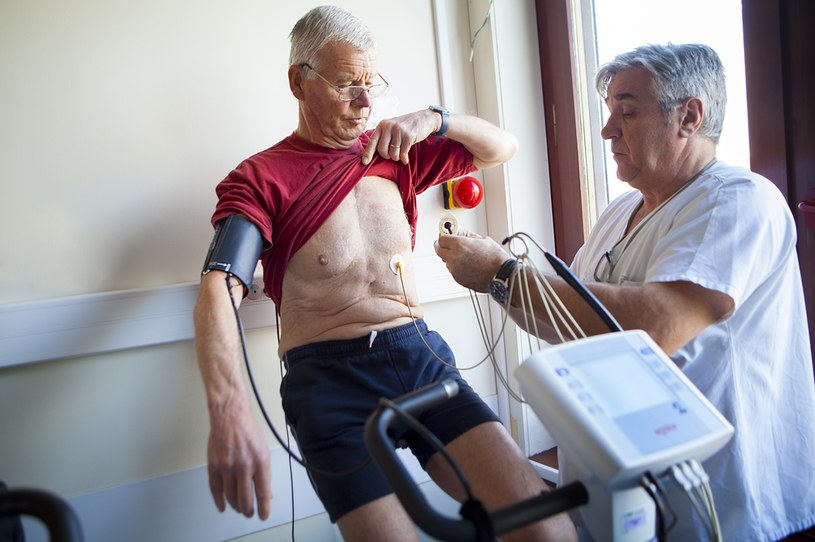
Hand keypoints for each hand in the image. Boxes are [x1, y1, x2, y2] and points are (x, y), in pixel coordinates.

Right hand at [206, 404, 271, 519]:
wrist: (230, 418)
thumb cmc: (248, 433)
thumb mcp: (263, 452)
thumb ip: (264, 473)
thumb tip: (267, 492)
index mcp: (260, 461)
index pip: (262, 492)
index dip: (264, 507)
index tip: (263, 515)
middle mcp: (243, 465)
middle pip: (245, 499)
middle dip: (248, 510)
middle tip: (250, 513)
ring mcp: (227, 466)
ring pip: (230, 497)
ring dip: (236, 506)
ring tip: (240, 508)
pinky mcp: (214, 466)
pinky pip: (215, 489)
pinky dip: (219, 501)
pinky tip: (223, 506)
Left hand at [361, 108, 438, 164]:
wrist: (423, 118)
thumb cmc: (405, 126)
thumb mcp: (392, 127)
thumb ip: (383, 137)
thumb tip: (373, 154)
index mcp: (382, 125)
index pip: (372, 141)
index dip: (368, 153)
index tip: (364, 162)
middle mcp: (389, 126)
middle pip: (382, 150)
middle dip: (387, 156)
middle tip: (393, 155)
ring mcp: (398, 131)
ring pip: (392, 153)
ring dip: (397, 158)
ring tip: (400, 154)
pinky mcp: (408, 136)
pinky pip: (403, 154)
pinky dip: (404, 159)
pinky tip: (405, 159)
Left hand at [434, 230, 509, 291]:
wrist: (501, 275)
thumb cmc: (495, 258)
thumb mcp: (482, 239)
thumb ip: (467, 235)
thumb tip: (459, 233)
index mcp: (459, 245)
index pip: (441, 239)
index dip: (444, 237)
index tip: (446, 236)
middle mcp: (454, 258)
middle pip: (438, 250)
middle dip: (443, 247)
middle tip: (449, 245)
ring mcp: (455, 270)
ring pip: (446, 261)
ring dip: (451, 258)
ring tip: (466, 257)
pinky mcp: (458, 279)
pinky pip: (453, 270)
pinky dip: (457, 267)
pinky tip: (469, 266)